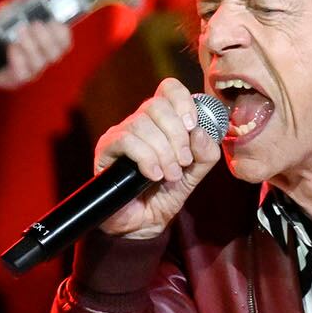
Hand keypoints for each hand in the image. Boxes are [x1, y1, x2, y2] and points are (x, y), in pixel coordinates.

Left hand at [0, 15, 72, 86]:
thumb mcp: (10, 10)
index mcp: (45, 42)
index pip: (64, 42)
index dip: (62, 34)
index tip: (53, 21)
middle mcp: (41, 58)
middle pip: (55, 54)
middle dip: (46, 38)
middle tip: (34, 24)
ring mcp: (29, 71)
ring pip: (40, 63)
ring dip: (30, 45)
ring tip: (18, 32)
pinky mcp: (15, 80)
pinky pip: (23, 73)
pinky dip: (19, 59)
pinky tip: (12, 47)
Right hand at [94, 78, 220, 239]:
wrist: (144, 223)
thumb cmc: (167, 193)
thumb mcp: (195, 173)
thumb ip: (205, 153)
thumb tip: (200, 132)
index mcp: (163, 121)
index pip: (169, 89)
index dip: (183, 101)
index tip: (192, 126)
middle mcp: (140, 121)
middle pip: (156, 104)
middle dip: (176, 135)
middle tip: (183, 161)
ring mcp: (121, 134)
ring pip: (141, 123)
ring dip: (163, 151)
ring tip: (170, 174)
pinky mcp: (106, 150)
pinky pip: (126, 140)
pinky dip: (145, 158)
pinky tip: (153, 175)